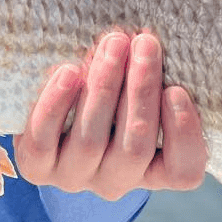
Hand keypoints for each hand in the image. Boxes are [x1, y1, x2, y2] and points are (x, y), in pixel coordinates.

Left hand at [13, 32, 206, 200]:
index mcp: (155, 169)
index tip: (176, 89)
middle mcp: (116, 181)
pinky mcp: (37, 167)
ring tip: (113, 44)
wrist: (54, 97)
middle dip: (141, 91)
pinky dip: (56, 105)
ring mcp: (75, 177)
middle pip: (134, 149)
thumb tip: (160, 41)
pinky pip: (43, 141)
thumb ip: (158, 74)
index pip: (183, 171)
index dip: (184, 134)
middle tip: (145, 44)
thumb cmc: (115, 83)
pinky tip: (68, 71)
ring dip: (104, 88)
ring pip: (91, 142)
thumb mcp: (140, 82)